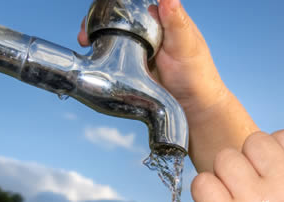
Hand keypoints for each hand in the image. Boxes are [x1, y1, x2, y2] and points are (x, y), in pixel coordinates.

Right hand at [77, 0, 227, 119]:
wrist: (194, 110)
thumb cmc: (197, 76)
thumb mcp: (187, 46)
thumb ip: (176, 22)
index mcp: (164, 20)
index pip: (136, 3)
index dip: (118, 4)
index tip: (103, 7)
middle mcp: (150, 31)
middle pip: (119, 17)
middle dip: (100, 19)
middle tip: (88, 30)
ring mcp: (139, 49)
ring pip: (112, 34)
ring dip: (96, 34)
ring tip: (85, 40)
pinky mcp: (132, 67)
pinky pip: (112, 55)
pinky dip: (99, 53)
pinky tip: (91, 54)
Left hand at [191, 130, 283, 201]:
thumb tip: (271, 151)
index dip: (276, 149)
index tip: (273, 171)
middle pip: (254, 142)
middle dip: (250, 160)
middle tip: (253, 188)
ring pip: (225, 158)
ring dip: (226, 175)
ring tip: (237, 200)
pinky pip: (202, 184)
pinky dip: (206, 191)